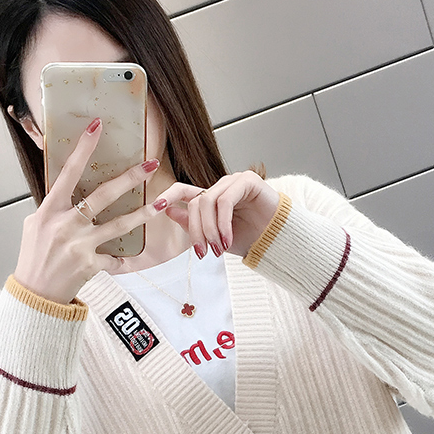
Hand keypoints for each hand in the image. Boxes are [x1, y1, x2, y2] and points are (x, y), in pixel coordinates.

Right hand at [14, 119, 176, 304]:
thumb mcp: (35, 225)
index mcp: (50, 210)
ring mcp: (80, 245)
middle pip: (103, 195)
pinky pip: (115, 259)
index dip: (83, 148)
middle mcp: (66, 224)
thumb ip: (54, 207)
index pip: (68, 172)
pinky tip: (130, 259)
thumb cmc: (34, 257)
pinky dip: (122, 260)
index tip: (97, 126)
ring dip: (144, 213)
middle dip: (129, 177)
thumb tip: (66, 188)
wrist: (35, 293)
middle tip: (149, 163)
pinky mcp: (91, 264)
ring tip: (162, 202)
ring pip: (119, 225)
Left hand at [162, 171, 279, 258]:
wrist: (277, 241)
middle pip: (195, 203)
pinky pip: (225, 200)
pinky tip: (228, 239)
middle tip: (203, 252)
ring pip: (208, 202)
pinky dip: (223, 223)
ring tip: (218, 249)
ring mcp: (233, 182)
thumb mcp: (216, 237)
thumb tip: (169, 211)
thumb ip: (194, 223)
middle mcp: (220, 187)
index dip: (169, 195)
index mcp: (211, 198)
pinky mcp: (247, 180)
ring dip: (210, 229)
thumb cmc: (251, 238)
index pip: (184, 191)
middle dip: (196, 231)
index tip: (156, 206)